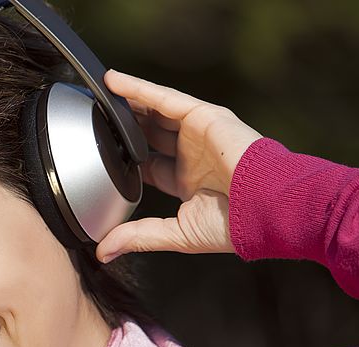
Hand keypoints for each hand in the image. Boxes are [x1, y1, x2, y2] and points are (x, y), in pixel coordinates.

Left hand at [96, 69, 262, 262]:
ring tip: (95, 95)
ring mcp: (198, 133)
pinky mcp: (204, 116)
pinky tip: (113, 81)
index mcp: (186, 181)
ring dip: (125, 104)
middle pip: (147, 135)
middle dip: (121, 128)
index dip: (123, 159)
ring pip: (153, 112)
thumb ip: (137, 237)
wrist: (267, 207)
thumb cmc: (235, 224)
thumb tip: (103, 253)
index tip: (97, 154)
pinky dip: (138, 89)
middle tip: (91, 120)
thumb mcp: (176, 233)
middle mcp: (191, 154)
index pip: (147, 165)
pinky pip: (164, 97)